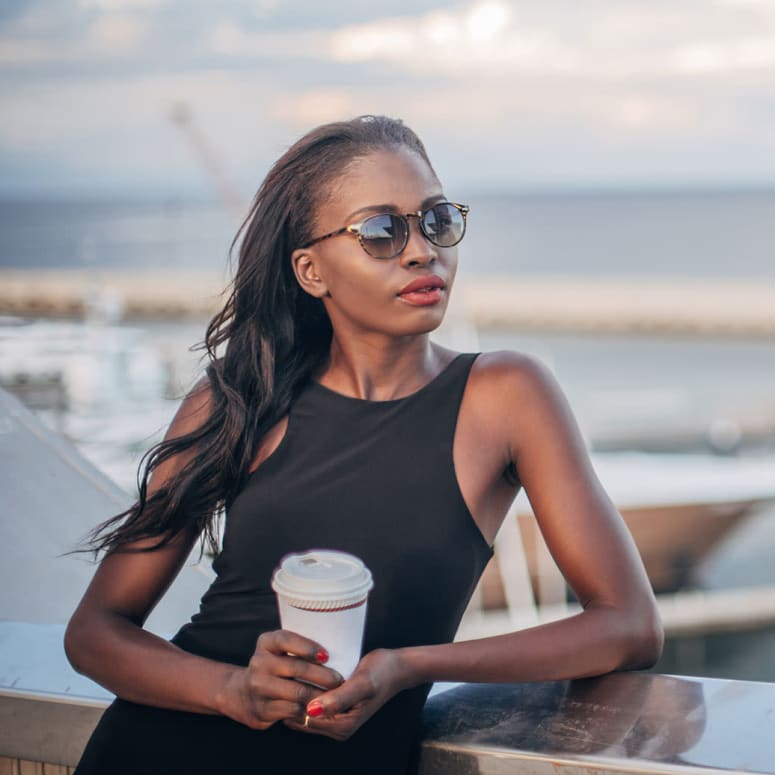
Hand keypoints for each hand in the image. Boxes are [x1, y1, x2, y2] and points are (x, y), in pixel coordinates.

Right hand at [216, 630, 343, 728]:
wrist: (240, 694)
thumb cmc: (273, 666)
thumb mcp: (278, 650)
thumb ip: (299, 646)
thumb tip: (337, 646)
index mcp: (266, 643)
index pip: (286, 640)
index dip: (308, 647)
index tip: (327, 655)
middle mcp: (259, 663)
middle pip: (297, 668)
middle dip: (323, 675)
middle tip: (339, 680)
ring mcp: (258, 688)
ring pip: (297, 692)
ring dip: (320, 695)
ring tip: (335, 696)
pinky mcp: (261, 710)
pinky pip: (292, 710)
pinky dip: (309, 710)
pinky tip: (320, 709)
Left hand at [283, 648, 411, 740]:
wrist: (396, 667)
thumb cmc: (381, 672)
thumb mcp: (362, 683)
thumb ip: (338, 699)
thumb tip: (312, 710)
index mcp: (342, 726)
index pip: (303, 718)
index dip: (292, 698)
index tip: (286, 674)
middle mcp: (337, 728)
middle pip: (301, 716)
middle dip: (292, 696)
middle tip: (285, 669)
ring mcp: (336, 719)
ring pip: (304, 709)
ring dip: (298, 691)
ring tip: (292, 668)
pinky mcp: (335, 708)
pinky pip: (312, 702)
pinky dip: (306, 689)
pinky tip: (303, 672)